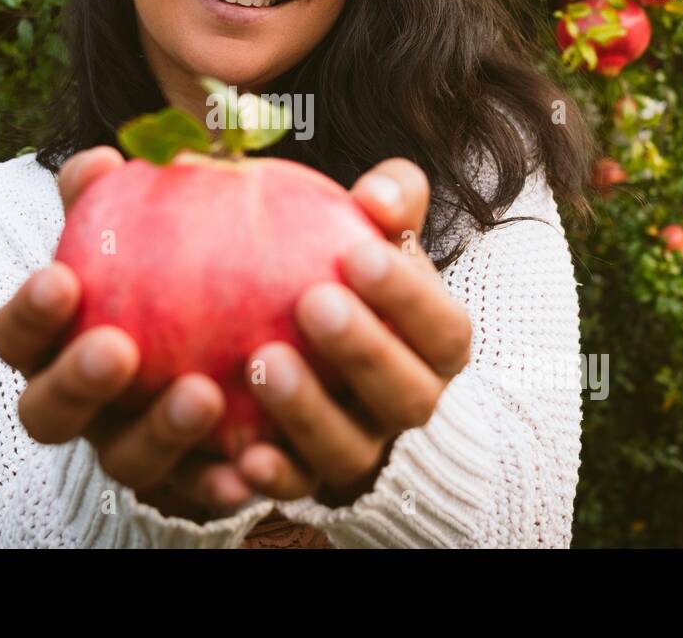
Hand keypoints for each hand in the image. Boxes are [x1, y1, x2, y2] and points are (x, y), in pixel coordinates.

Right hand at [0, 146, 257, 521]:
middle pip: (49, 414)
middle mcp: (79, 406)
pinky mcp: (184, 483)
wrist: (228, 339)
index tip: (60, 277)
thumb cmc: (170, 267)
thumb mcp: (145, 226)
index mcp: (53, 345)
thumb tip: (104, 158)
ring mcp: (127, 449)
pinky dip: (218, 486)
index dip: (28, 314)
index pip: (14, 336)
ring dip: (158, 433)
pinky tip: (250, 469)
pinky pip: (197, 493)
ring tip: (204, 394)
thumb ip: (120, 196)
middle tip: (117, 347)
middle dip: (75, 384)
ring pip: (125, 461)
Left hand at [233, 159, 472, 506]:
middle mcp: (408, 404)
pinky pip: (293, 488)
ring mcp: (360, 447)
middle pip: (406, 396)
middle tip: (313, 301)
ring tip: (264, 361)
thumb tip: (377, 194)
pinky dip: (272, 474)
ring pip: (349, 450)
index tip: (361, 253)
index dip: (410, 297)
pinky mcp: (307, 479)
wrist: (317, 349)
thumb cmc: (349, 276)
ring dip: (310, 411)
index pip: (443, 329)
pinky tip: (239, 451)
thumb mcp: (377, 235)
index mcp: (436, 347)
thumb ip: (390, 202)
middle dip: (365, 351)